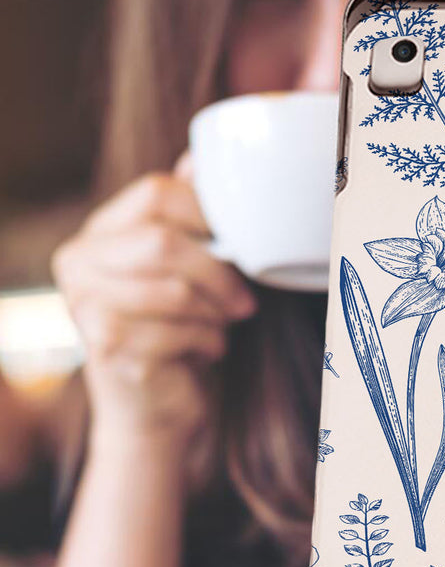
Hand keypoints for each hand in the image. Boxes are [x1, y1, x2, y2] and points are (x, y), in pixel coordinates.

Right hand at [52, 155, 257, 474]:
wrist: (159, 410)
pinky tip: (206, 351)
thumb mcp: (191, 272)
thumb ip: (189, 218)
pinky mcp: (103, 347)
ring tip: (220, 327)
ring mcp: (84, 305)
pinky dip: (207, 343)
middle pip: (163, 241)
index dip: (210, 214)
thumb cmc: (182, 333)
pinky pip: (175, 332)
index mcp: (100, 232)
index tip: (241, 244)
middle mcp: (78, 262)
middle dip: (218, 273)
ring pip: (172, 290)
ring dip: (214, 314)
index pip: (156, 192)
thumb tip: (204, 157)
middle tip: (244, 301)